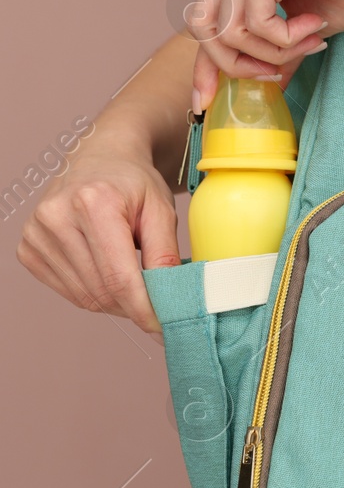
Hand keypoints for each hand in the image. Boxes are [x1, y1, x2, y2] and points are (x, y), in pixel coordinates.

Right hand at [16, 142, 182, 334]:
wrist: (100, 159)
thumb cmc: (135, 184)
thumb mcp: (162, 210)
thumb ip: (166, 255)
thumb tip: (172, 301)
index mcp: (93, 203)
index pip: (119, 277)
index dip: (143, 309)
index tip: (164, 328)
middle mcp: (56, 217)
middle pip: (101, 291)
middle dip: (133, 307)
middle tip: (158, 306)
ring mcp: (36, 233)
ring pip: (84, 296)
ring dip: (115, 303)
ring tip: (135, 284)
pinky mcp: (28, 248)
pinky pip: (67, 291)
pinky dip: (94, 294)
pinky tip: (109, 275)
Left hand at [186, 0, 343, 110]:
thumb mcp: (310, 24)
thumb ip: (281, 47)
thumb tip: (271, 84)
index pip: (204, 18)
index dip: (204, 64)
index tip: (206, 100)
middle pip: (204, 27)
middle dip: (236, 64)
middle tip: (277, 72)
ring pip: (229, 31)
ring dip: (272, 52)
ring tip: (310, 41)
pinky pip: (257, 25)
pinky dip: (288, 38)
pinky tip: (315, 25)